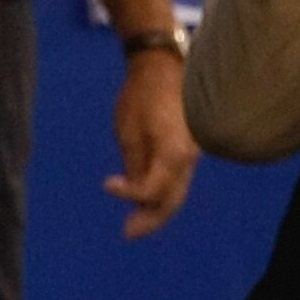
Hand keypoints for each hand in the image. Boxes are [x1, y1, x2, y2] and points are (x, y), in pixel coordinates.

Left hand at [109, 48, 196, 237]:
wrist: (162, 66)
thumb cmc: (141, 95)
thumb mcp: (128, 129)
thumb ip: (134, 164)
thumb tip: (136, 193)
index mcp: (173, 152)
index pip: (152, 190)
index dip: (129, 195)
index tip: (106, 185)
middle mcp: (189, 157)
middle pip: (171, 200)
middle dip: (150, 219)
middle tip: (128, 232)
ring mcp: (192, 154)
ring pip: (177, 192)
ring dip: (157, 210)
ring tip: (135, 224)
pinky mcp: (188, 150)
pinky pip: (177, 179)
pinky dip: (163, 193)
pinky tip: (146, 201)